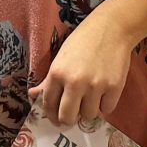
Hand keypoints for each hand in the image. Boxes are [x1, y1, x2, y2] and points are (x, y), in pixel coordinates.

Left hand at [38, 0, 146, 125]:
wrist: (112, 27)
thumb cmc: (83, 41)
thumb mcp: (61, 58)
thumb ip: (48, 80)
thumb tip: (32, 95)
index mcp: (57, 73)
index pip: (49, 105)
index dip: (51, 115)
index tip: (56, 118)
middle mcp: (75, 82)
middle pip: (67, 117)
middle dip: (69, 119)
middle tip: (73, 114)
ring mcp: (96, 86)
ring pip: (88, 116)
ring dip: (88, 110)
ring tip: (90, 98)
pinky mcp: (114, 87)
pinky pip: (107, 109)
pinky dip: (105, 105)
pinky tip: (104, 93)